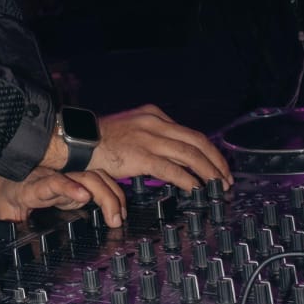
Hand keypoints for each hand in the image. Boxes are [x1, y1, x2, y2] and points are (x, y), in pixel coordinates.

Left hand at [0, 167, 126, 227]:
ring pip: (95, 177)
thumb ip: (9, 227)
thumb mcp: (4, 212)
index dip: (69, 187)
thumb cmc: (8, 191)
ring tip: (119, 218)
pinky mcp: (77, 182)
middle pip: (84, 178)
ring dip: (112, 195)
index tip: (84, 195)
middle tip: (114, 220)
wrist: (9, 173)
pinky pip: (99, 182)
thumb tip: (12, 246)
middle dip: (104, 196)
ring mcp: (68, 178)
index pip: (53, 183)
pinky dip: (113, 194)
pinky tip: (119, 210)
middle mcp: (56, 178)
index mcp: (36, 186)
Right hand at [88, 104, 231, 192]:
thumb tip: (171, 157)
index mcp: (153, 115)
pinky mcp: (141, 155)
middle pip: (196, 141)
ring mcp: (148, 138)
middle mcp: (155, 122)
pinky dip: (188, 180)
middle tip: (226, 178)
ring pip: (190, 154)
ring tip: (218, 185)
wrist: (77, 140)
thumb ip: (152, 138)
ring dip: (208, 172)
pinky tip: (196, 189)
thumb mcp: (132, 129)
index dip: (209, 150)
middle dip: (216, 161)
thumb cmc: (101, 139)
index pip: (190, 132)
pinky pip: (172, 169)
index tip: (217, 164)